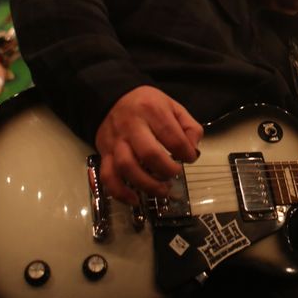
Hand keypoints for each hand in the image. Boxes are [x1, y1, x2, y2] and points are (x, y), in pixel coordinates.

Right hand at [95, 85, 203, 204]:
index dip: (186, 153)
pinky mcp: (104, 153)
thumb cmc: (147, 105)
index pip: (172, 137)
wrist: (113, 98)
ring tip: (162, 190)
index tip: (189, 158)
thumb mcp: (173, 106)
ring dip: (147, 184)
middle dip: (167, 170)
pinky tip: (135, 200)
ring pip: (127, 167)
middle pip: (149, 154)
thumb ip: (189, 126)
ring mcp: (116, 141)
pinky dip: (120, 192)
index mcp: (152, 111)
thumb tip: (193, 150)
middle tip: (175, 173)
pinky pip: (108, 176)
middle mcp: (132, 126)